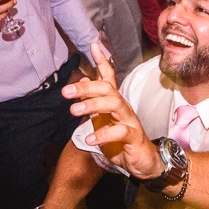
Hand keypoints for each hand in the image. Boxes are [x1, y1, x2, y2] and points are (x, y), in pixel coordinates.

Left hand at [62, 42, 163, 177]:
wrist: (143, 162)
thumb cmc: (121, 141)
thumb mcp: (103, 121)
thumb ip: (92, 104)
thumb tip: (79, 84)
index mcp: (114, 103)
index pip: (108, 78)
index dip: (101, 62)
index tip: (93, 45)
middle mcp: (123, 107)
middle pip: (107, 89)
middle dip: (87, 87)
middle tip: (66, 91)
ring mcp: (130, 120)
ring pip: (114, 104)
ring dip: (93, 105)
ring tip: (74, 110)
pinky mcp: (134, 136)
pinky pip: (119, 132)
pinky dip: (103, 134)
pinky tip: (89, 137)